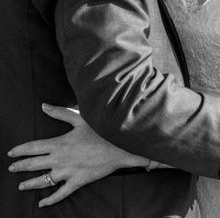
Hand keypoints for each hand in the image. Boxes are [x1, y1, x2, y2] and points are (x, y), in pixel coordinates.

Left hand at [7, 104, 146, 207]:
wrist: (119, 145)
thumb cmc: (101, 130)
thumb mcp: (81, 119)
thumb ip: (61, 113)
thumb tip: (44, 105)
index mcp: (59, 143)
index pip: (33, 147)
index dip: (19, 150)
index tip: (11, 153)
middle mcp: (59, 159)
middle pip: (33, 165)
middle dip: (20, 167)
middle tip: (12, 168)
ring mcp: (67, 172)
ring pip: (43, 181)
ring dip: (30, 184)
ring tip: (21, 186)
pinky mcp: (77, 181)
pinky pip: (61, 193)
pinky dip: (50, 200)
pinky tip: (42, 203)